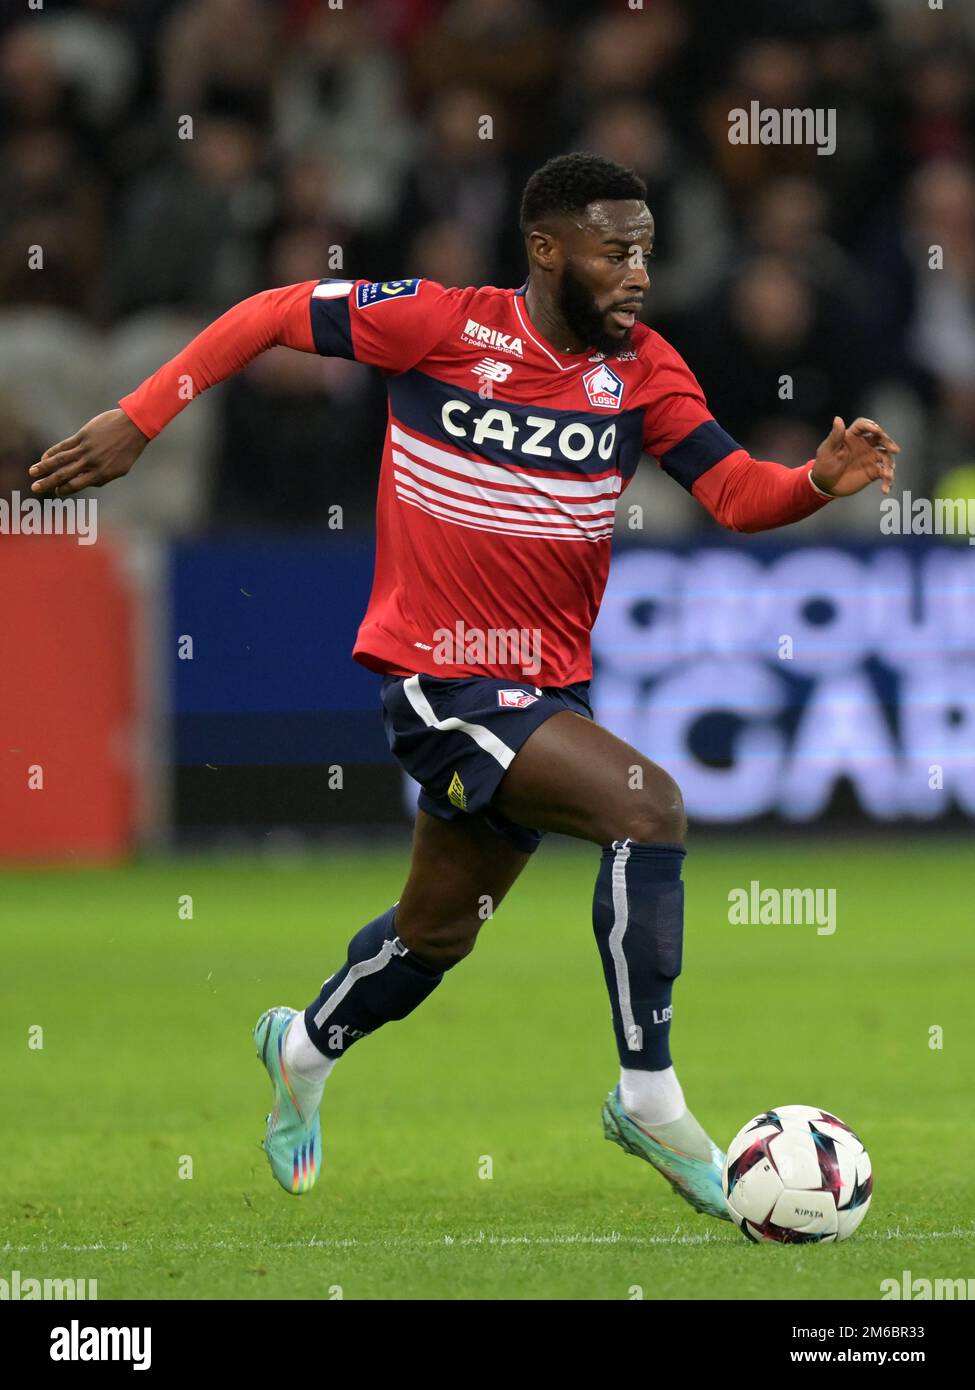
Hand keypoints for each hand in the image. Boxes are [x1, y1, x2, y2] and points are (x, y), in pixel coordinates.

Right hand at [29, 408, 148, 497]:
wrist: (134, 426)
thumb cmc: (128, 449)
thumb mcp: (120, 469)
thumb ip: (102, 477)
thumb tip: (86, 483)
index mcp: (101, 474)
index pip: (76, 485)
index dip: (64, 489)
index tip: (56, 491)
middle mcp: (91, 464)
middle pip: (64, 475)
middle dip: (48, 483)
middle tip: (35, 488)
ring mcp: (86, 449)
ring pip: (60, 460)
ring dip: (44, 467)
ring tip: (32, 472)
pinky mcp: (83, 436)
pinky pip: (64, 446)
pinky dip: (52, 451)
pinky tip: (44, 457)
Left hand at [810, 416, 899, 498]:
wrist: (825, 484)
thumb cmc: (824, 465)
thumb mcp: (827, 450)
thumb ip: (835, 436)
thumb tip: (837, 418)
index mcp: (852, 436)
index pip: (864, 426)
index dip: (871, 426)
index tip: (876, 430)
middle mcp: (864, 444)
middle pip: (881, 439)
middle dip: (888, 442)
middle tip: (894, 450)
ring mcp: (870, 458)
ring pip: (886, 457)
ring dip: (889, 465)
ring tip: (887, 475)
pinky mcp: (873, 471)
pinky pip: (884, 474)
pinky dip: (887, 481)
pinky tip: (885, 489)